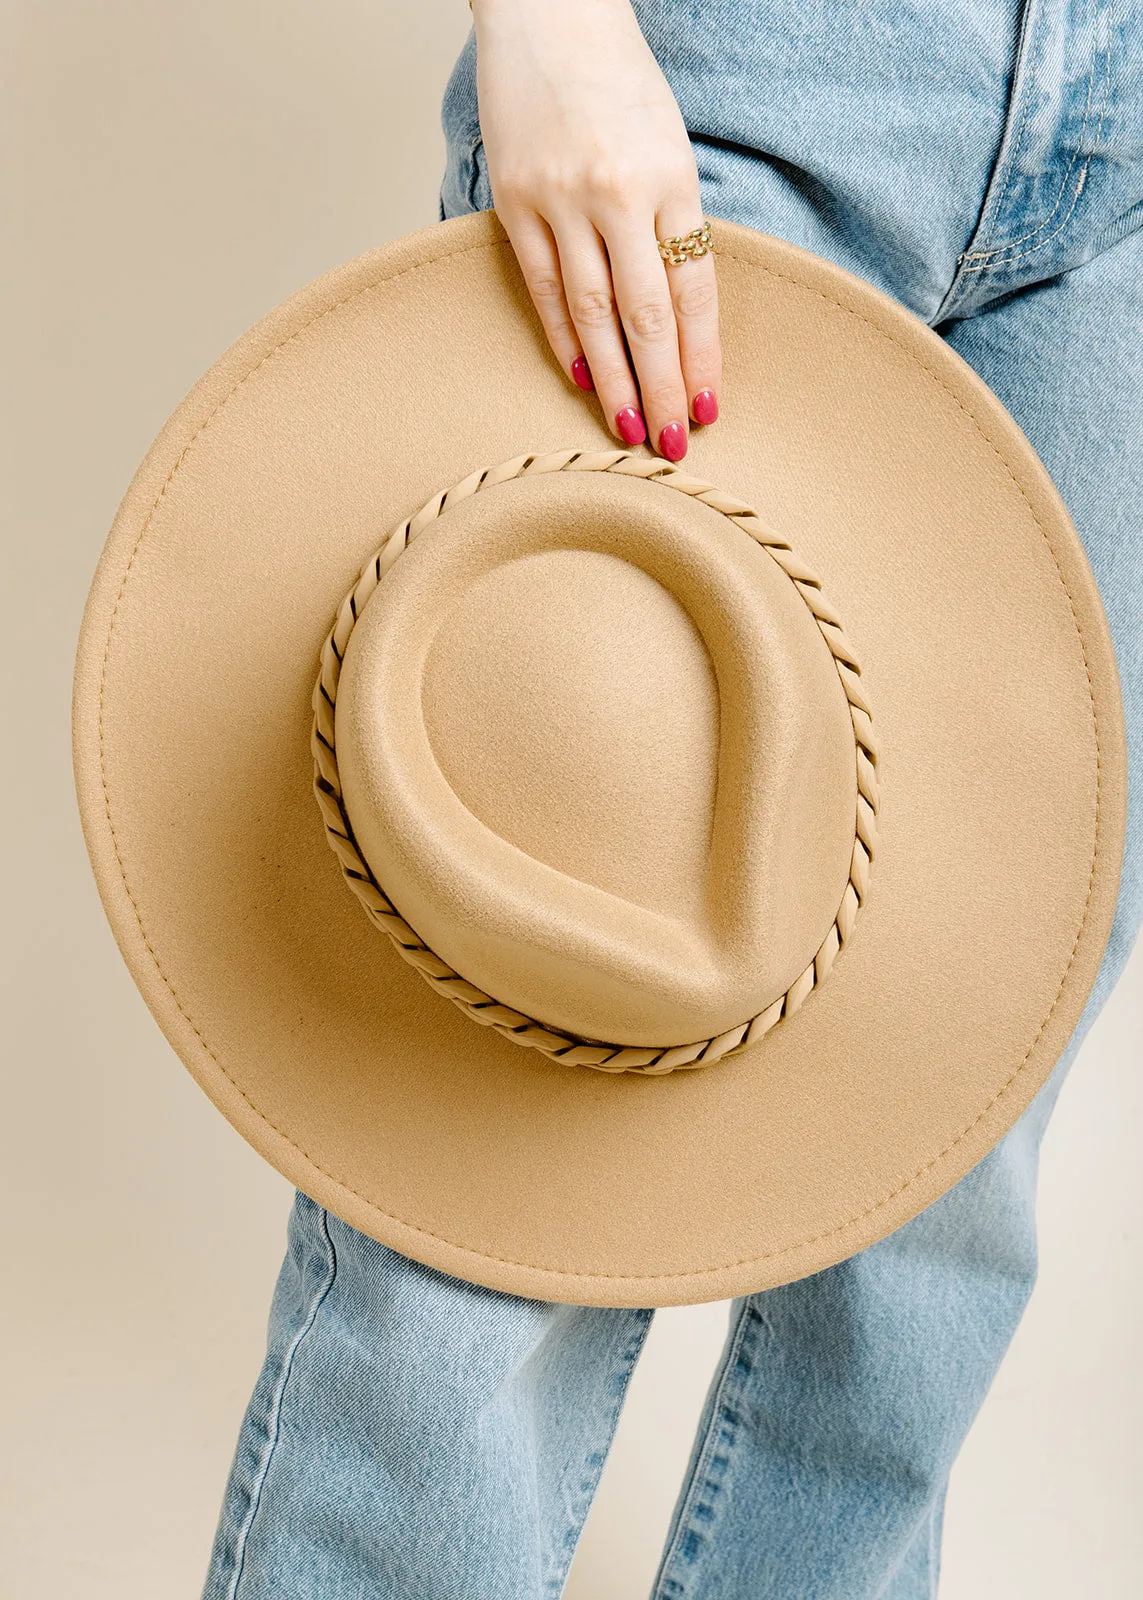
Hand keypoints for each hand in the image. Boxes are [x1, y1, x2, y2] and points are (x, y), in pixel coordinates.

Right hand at [471, 0, 720, 461]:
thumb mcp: (670, 144)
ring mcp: (561, 199)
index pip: (693, 290)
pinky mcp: (515, 201)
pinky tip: (581, 378)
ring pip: (593, 313)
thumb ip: (674, 222)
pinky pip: (545, 288)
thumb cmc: (619, 83)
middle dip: (662, 387)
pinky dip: (565, 338)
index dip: (702, 358)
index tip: (708, 409)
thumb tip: (677, 317)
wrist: (550, 12)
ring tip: (629, 429)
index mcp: (671, 177)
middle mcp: (617, 192)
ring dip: (613, 380)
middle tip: (671, 445)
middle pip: (646, 315)